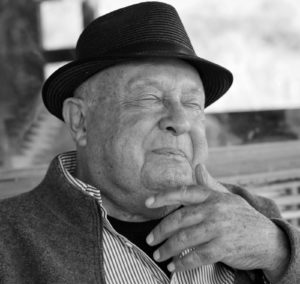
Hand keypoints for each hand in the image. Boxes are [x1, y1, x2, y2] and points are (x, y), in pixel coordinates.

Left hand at [145, 164, 288, 280]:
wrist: (268, 238)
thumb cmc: (242, 216)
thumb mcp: (227, 197)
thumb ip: (209, 184)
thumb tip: (198, 167)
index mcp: (212, 196)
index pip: (183, 192)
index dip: (163, 197)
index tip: (147, 202)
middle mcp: (214, 210)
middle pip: (179, 219)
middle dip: (160, 231)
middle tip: (150, 240)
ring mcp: (218, 229)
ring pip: (184, 239)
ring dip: (167, 249)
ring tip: (158, 255)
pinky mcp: (223, 248)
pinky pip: (197, 256)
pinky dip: (182, 262)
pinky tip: (174, 265)